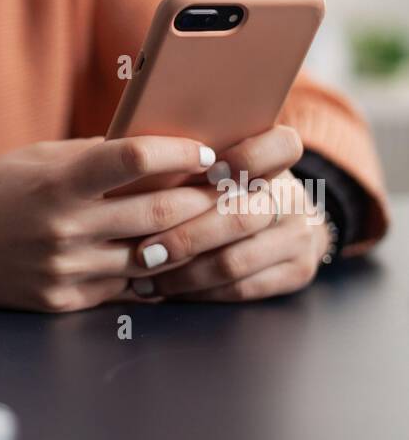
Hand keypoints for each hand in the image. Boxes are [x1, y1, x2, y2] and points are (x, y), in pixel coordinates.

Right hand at [0, 134, 218, 312]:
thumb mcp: (36, 158)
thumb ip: (94, 158)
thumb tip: (158, 150)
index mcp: (57, 182)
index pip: (134, 158)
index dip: (179, 152)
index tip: (205, 151)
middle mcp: (64, 229)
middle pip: (159, 213)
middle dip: (207, 200)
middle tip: (236, 189)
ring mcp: (66, 271)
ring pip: (153, 258)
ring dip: (191, 240)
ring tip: (218, 224)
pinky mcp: (64, 303)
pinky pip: (127, 289)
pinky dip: (155, 272)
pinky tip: (175, 258)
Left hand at [125, 125, 331, 301]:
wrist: (287, 220)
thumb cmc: (231, 183)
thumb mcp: (226, 160)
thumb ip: (197, 159)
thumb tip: (139, 158)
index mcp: (279, 158)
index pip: (282, 146)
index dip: (248, 157)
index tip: (208, 169)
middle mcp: (294, 197)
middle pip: (242, 218)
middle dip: (186, 237)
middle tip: (143, 251)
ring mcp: (299, 237)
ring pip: (235, 261)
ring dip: (183, 274)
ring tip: (143, 275)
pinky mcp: (298, 272)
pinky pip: (241, 289)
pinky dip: (198, 292)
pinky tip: (166, 289)